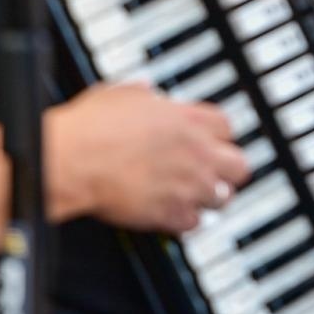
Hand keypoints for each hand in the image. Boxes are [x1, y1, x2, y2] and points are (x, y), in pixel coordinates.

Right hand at [47, 81, 249, 233]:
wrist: (75, 161)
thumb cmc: (91, 128)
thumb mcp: (119, 94)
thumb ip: (141, 94)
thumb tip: (144, 90)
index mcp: (188, 119)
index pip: (227, 127)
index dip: (218, 136)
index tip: (210, 141)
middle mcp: (196, 152)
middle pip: (239, 165)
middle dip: (228, 170)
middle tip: (215, 173)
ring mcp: (188, 185)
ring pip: (223, 198)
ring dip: (210, 198)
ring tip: (196, 197)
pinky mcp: (171, 213)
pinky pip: (195, 223)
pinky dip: (186, 221)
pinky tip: (173, 215)